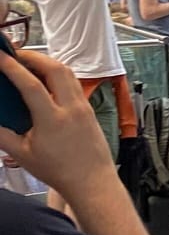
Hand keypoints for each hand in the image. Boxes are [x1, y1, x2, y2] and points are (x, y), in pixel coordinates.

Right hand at [0, 50, 115, 193]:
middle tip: (13, 53)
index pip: (31, 84)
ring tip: (28, 62)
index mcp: (53, 119)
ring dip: (48, 62)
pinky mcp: (89, 110)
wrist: (93, 182)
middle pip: (56, 69)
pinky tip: (46, 78)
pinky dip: (58, 74)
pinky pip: (74, 83)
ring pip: (68, 74)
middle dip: (34, 56)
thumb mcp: (23, 154)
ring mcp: (84, 107)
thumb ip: (1, 134)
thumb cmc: (58, 171)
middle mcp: (72, 108)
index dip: (12, 67)